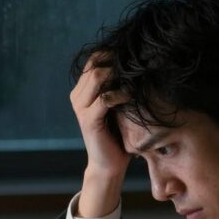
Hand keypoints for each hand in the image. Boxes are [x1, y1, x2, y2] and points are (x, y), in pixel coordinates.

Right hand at [70, 54, 130, 217]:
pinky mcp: (88, 120)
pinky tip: (132, 96)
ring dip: (120, 75)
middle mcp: (77, 96)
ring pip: (98, 76)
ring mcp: (81, 108)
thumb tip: (140, 64)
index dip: (113, 53)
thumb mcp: (119, 106)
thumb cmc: (118, 135)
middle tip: (139, 66)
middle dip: (118, 62)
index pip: (94, 59)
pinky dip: (121, 94)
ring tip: (136, 80)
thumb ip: (120, 87)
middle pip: (96, 64)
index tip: (135, 57)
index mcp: (82, 90)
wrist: (109, 165)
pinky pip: (105, 98)